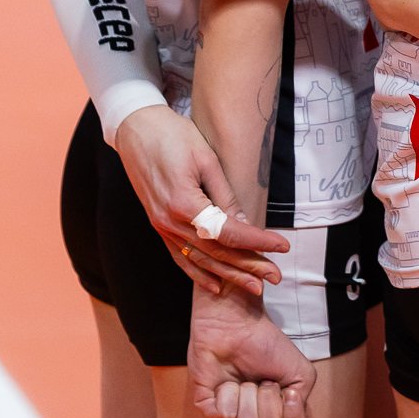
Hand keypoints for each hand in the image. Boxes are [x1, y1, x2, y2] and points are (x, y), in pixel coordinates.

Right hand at [114, 104, 286, 296]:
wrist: (136, 130)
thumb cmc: (174, 136)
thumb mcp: (206, 160)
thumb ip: (224, 195)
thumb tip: (244, 224)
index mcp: (184, 204)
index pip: (228, 232)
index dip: (257, 242)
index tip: (282, 246)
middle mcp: (169, 222)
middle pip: (216, 252)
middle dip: (248, 266)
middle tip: (276, 277)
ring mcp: (161, 226)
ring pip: (199, 259)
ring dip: (228, 275)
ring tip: (255, 287)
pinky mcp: (158, 225)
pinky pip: (179, 256)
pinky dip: (198, 273)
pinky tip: (216, 285)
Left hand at [189, 285, 314, 417]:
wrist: (236, 325)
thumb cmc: (267, 344)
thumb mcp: (300, 373)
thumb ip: (302, 405)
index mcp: (279, 409)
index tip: (288, 393)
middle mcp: (257, 415)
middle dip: (268, 399)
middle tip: (263, 379)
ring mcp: (232, 413)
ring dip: (247, 393)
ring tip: (244, 377)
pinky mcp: (208, 407)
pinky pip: (222, 417)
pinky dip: (228, 395)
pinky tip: (226, 381)